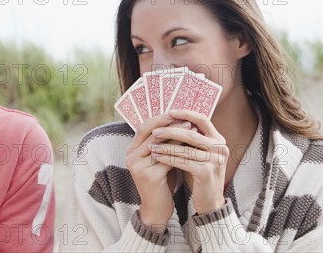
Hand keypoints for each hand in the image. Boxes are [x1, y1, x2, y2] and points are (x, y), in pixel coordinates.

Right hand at [125, 114, 192, 231]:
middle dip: (167, 123)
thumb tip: (178, 121)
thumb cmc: (161, 181)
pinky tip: (191, 148)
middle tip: (185, 118)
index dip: (159, 118)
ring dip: (177, 135)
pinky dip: (180, 151)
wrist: (157, 209)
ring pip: (159, 144)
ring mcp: (138, 166)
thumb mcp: (159, 159)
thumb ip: (163, 143)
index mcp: (131, 150)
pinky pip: (167, 159)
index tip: (176, 113)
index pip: (143, 127)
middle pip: (148, 132)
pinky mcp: (148, 176)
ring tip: (191, 129)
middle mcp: (131, 156)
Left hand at [148, 109, 227, 213]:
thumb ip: (191, 138)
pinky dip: (168, 158)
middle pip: (191, 133)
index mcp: (218, 139)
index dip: (186, 114)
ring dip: (165, 146)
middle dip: (171, 131)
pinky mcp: (206, 173)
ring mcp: (215, 161)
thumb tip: (170, 119)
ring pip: (185, 149)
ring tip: (151, 145)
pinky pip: (183, 162)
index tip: (169, 112)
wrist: (210, 201)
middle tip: (155, 131)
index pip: (202, 119)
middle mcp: (220, 148)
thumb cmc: (200, 173)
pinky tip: (157, 157)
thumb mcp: (198, 153)